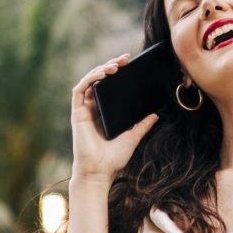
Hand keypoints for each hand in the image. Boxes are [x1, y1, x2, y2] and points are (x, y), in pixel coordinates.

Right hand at [70, 53, 160, 181]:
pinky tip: (102, 74)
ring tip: (116, 65)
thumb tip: (156, 114)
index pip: (109, 87)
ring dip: (101, 69)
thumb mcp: (133, 137)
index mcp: (103, 114)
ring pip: (89, 82)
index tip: (130, 65)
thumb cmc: (113, 159)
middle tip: (125, 59)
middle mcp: (92, 109)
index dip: (117, 74)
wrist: (100, 172)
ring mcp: (83, 110)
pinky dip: (90, 78)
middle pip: (99, 80)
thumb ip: (142, 125)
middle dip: (111, 66)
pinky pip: (80, 90)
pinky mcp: (77, 113)